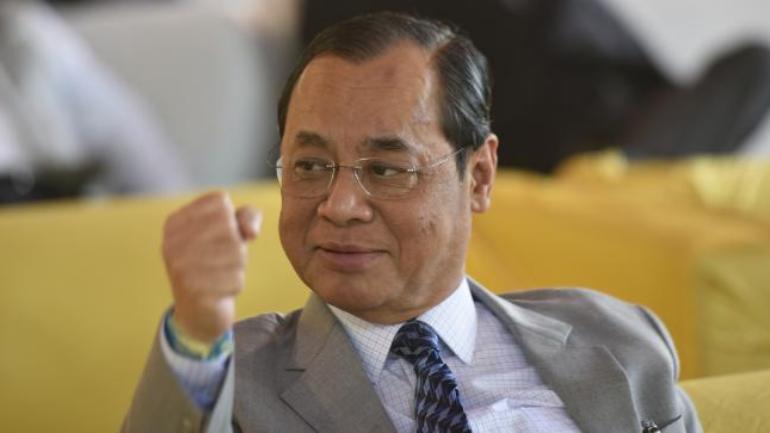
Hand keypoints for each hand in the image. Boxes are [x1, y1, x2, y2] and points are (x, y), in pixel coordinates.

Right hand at [162, 191, 261, 342]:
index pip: (220, 201)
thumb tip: (251, 231)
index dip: (231, 219)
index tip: (218, 237)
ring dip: (237, 266)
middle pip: (231, 227)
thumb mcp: (231, 232)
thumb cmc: (217, 264)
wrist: (198, 311)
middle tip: (220, 260)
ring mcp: (180, 267)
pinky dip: (235, 285)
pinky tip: (218, 291)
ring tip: (219, 275)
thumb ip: (247, 216)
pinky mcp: (193, 291)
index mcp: (175, 221)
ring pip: (237, 252)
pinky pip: (236, 278)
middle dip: (236, 245)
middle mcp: (172, 241)